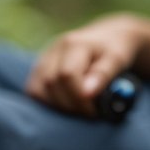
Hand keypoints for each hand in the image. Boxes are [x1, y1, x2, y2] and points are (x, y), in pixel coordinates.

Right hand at [25, 14, 144, 115]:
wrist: (108, 37)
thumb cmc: (115, 50)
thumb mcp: (117, 59)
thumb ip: (102, 74)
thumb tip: (87, 94)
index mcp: (74, 44)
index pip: (66, 74)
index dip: (79, 98)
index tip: (94, 111)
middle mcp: (54, 49)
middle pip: (51, 83)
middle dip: (70, 105)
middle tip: (88, 113)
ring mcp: (43, 59)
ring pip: (37, 89)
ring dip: (57, 106)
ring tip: (78, 108)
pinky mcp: (37, 69)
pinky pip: (33, 91)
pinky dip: (46, 103)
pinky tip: (65, 104)